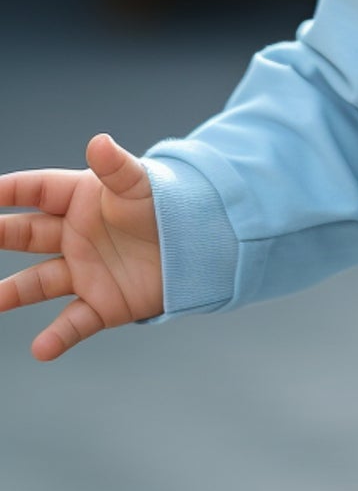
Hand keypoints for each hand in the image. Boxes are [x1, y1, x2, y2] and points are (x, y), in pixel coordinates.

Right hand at [0, 134, 162, 360]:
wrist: (204, 242)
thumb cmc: (170, 205)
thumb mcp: (142, 184)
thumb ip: (116, 167)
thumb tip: (98, 141)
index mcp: (82, 200)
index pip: (38, 191)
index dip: (10, 190)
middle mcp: (75, 236)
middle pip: (26, 234)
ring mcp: (85, 271)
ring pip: (37, 283)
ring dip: (10, 293)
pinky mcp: (102, 303)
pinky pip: (73, 323)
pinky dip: (57, 337)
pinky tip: (42, 348)